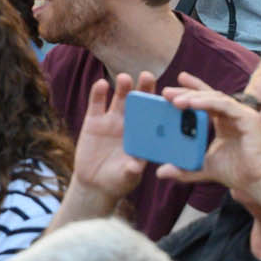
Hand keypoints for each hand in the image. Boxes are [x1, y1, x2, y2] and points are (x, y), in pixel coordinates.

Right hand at [71, 69, 159, 210]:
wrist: (94, 184)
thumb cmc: (118, 181)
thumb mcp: (127, 177)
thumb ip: (131, 170)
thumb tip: (136, 166)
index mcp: (144, 134)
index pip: (155, 115)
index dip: (161, 103)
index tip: (167, 94)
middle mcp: (130, 123)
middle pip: (139, 101)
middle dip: (144, 88)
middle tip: (147, 76)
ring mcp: (112, 120)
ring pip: (119, 98)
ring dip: (122, 86)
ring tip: (125, 78)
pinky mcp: (93, 120)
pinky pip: (96, 103)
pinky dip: (98, 93)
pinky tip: (102, 84)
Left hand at [160, 72, 260, 200]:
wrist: (260, 181)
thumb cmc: (239, 173)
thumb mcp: (205, 168)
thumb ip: (184, 169)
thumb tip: (160, 172)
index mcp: (223, 123)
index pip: (204, 102)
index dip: (189, 92)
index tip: (169, 89)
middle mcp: (232, 115)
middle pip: (206, 96)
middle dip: (186, 91)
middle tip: (166, 91)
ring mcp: (240, 114)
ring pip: (214, 98)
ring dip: (193, 97)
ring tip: (174, 100)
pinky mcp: (247, 117)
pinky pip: (224, 105)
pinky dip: (207, 102)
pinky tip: (192, 103)